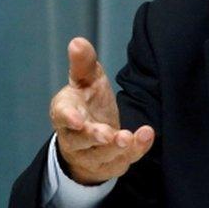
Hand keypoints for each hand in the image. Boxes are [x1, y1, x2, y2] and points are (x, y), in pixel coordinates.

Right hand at [49, 37, 154, 184]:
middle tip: (108, 134)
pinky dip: (136, 149)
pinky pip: (123, 160)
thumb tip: (77, 41)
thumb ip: (83, 64)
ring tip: (129, 136)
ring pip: (103, 155)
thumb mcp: (86, 81)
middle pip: (82, 140)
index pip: (62, 116)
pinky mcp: (110, 166)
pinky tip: (146, 135)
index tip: (77, 120)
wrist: (93, 138)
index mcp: (65, 113)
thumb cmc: (87, 103)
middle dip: (95, 137)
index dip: (69, 118)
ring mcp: (92, 155)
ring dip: (117, 147)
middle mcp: (74, 138)